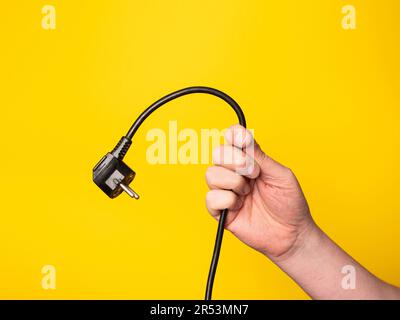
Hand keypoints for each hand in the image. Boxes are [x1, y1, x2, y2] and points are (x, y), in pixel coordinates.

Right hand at [205, 124, 314, 259]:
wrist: (291, 234)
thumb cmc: (289, 204)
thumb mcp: (281, 176)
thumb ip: (261, 158)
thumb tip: (244, 141)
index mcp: (250, 161)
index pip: (233, 139)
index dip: (234, 135)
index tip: (244, 141)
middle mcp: (235, 173)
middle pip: (218, 153)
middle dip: (235, 160)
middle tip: (254, 173)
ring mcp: (227, 191)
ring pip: (211, 174)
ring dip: (232, 182)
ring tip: (247, 193)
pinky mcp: (221, 211)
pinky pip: (211, 198)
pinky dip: (226, 200)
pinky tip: (239, 206)